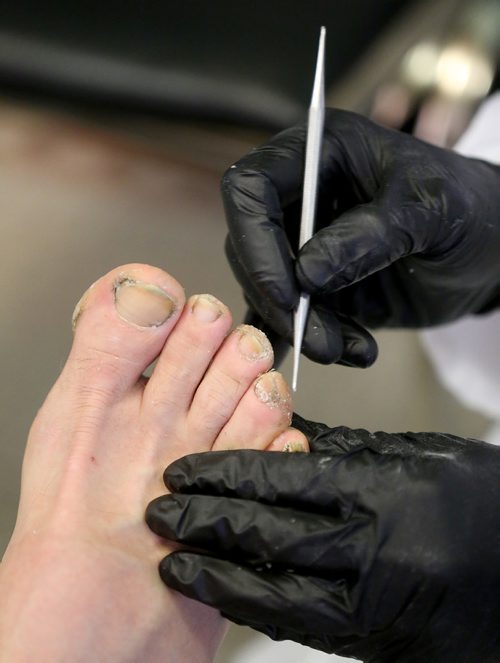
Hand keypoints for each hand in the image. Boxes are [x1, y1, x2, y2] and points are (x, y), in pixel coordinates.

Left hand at [147, 416, 499, 661]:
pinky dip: (254, 604)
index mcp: (386, 492)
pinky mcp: (369, 640)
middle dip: (203, 522)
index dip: (223, 473)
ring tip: (173, 560)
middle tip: (159, 512)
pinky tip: (223, 591)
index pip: (282, 479)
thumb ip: (343, 447)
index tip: (184, 470)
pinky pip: (296, 624)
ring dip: (215, 574)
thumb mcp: (415, 455)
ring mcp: (371, 604)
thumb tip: (281, 435)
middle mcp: (375, 551)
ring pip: (272, 590)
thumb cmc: (480, 503)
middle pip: (266, 534)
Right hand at [222, 110, 499, 366]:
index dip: (256, 241)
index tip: (291, 292)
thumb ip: (373, 233)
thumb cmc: (469, 208)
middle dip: (282, 301)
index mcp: (318, 153)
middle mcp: (300, 196)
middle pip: (248, 248)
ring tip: (352, 350)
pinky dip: (307, 342)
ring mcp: (302, 242)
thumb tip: (307, 273)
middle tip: (322, 342)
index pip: (251, 188)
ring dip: (301, 328)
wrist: (488, 249)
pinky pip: (289, 316)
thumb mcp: (432, 209)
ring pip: (266, 290)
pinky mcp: (312, 284)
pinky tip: (347, 354)